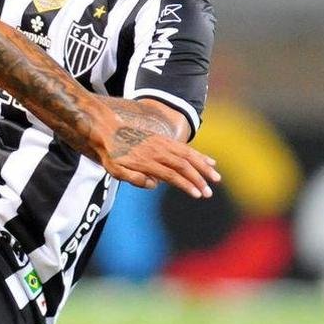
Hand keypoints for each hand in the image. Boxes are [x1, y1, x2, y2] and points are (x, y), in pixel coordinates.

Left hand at [98, 124, 220, 199]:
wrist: (108, 129)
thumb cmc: (110, 153)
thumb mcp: (114, 169)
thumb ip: (133, 178)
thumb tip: (153, 184)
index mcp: (146, 161)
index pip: (171, 175)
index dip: (185, 185)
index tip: (197, 194)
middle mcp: (157, 151)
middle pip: (183, 166)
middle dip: (198, 180)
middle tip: (209, 193)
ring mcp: (162, 144)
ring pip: (188, 155)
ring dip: (203, 167)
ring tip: (216, 177)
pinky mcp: (164, 139)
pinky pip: (185, 147)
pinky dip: (198, 155)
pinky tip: (209, 161)